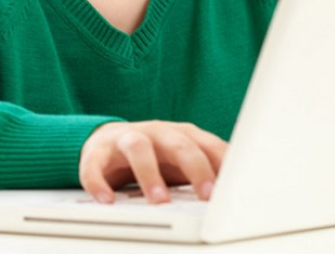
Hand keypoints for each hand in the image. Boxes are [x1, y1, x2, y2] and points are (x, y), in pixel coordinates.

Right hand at [79, 121, 227, 204]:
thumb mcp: (183, 162)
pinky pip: (95, 166)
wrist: (107, 141)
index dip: (222, 165)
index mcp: (183, 134)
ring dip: (150, 175)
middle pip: (179, 144)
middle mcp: (157, 132)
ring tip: (159, 202)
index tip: (234, 188)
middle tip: (206, 195)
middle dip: (195, 168)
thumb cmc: (155, 156)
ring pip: (139, 149)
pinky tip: (107, 201)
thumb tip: (239, 194)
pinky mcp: (97, 152)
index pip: (208, 145)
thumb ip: (208, 171)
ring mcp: (127, 139)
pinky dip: (99, 183)